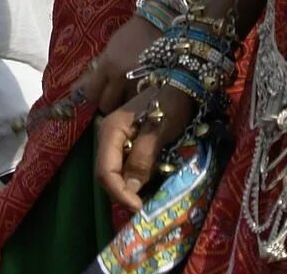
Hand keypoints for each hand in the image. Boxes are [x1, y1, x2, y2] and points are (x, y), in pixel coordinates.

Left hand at [73, 14, 158, 114]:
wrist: (159, 26)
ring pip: (124, 109)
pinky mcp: (155, 87)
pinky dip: (137, 102)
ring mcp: (139, 84)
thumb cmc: (130, 35)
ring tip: (127, 94)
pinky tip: (139, 94)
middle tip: (112, 94)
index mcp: (108, 65)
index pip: (91, 94)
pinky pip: (140, 104)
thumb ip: (93, 73)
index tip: (97, 91)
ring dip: (123, 104)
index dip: (93, 95)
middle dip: (107, 102)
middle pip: (107, 105)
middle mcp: (122, 77)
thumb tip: (74, 92)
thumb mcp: (108, 51)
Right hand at [94, 86, 194, 210]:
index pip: (105, 172)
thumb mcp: (160, 129)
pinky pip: (122, 161)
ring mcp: (115, 135)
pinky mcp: (125, 137)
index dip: (119, 192)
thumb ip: (142, 157)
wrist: (182, 79)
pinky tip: (147, 179)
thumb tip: (130, 189)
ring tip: (146, 195)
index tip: (138, 207)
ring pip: (114, 169)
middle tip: (143, 204)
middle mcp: (107, 133)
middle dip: (122, 191)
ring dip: (127, 185)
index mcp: (111, 130)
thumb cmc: (172, 100)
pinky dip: (132, 175)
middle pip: (106, 172)